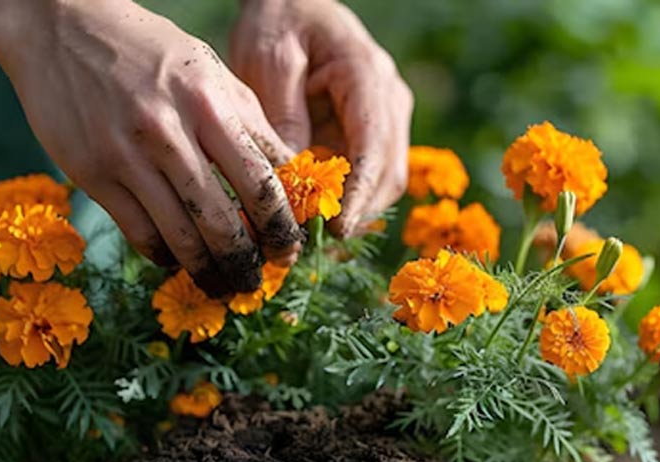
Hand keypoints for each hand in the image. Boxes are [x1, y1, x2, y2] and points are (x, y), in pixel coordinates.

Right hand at [0, 0, 303, 295]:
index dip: (280, 228)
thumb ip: (251, 123)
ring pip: (179, 237)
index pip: (259, 183)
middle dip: (246, 263)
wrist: (60, 26)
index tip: (288, 251)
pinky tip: (177, 259)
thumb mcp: (210, 71)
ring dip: (207, 271)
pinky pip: (139, 233)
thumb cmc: (149, 51)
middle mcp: (169, 133)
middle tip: (255, 283)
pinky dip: (164, 255)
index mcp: (209, 104)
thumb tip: (291, 174)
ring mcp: (126, 156)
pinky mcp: (92, 174)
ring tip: (222, 284)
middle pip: (221, 223)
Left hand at [231, 0, 412, 236]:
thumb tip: (293, 180)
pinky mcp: (375, 130)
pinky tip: (316, 211)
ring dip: (354, 209)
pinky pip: (371, 174)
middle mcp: (389, 98)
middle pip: (390, 172)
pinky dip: (349, 196)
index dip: (359, 194)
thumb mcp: (269, 60)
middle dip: (357, 211)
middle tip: (314, 239)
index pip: (374, 147)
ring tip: (312, 231)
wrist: (293, 2)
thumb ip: (284, 115)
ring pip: (386, 180)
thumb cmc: (278, 22)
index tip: (336, 227)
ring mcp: (388, 115)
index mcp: (366, 76)